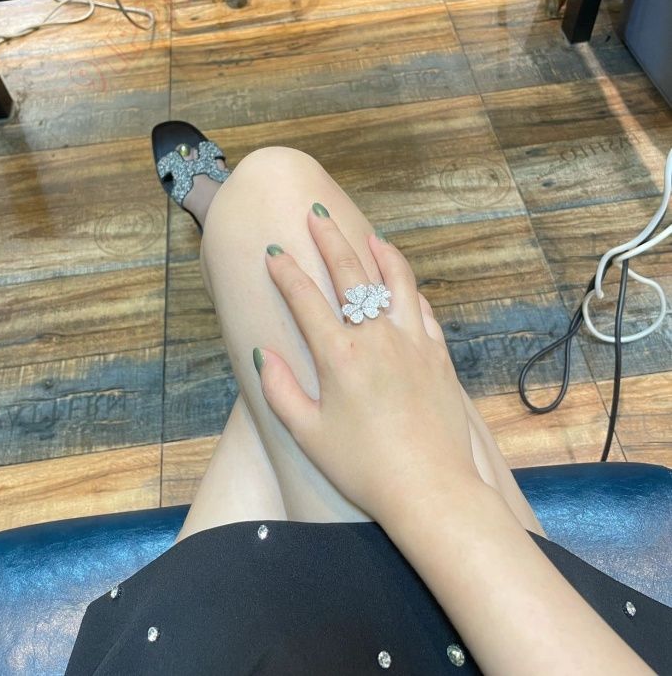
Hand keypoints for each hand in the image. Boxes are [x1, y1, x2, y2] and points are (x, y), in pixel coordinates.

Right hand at [256, 209, 480, 525]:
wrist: (430, 488)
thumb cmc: (363, 467)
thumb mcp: (307, 435)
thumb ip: (281, 390)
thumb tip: (266, 354)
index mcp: (340, 356)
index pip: (306, 298)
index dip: (286, 271)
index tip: (274, 251)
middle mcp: (377, 337)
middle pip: (350, 273)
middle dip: (329, 239)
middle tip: (316, 214)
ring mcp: (412, 342)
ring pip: (396, 281)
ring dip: (378, 252)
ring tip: (366, 234)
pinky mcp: (437, 355)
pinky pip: (423, 309)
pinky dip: (409, 289)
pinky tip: (402, 283)